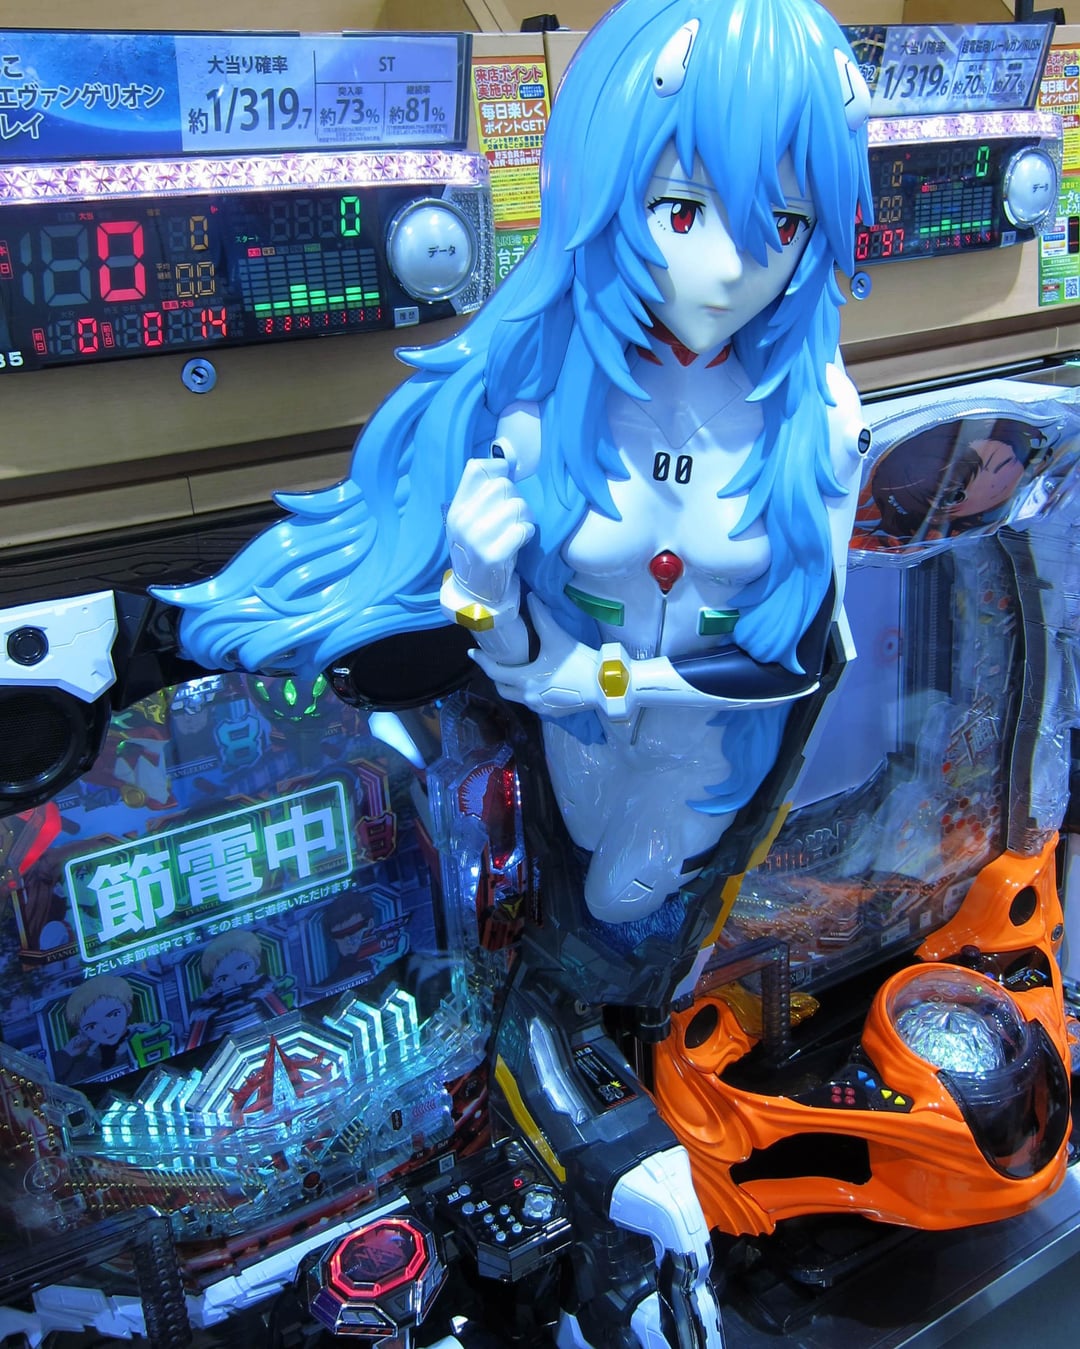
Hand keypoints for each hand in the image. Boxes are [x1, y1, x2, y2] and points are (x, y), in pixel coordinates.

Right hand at [445, 458, 533, 604]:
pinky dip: (527, 533)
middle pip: (503, 485)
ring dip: (525, 517)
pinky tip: (520, 540)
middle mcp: (463, 520)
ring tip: (517, 528)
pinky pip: (523, 529)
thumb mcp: (470, 520)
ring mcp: (477, 538)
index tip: (506, 482)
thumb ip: (482, 494)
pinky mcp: (494, 555)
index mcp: (456, 507)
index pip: (477, 468)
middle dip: (516, 498)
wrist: (475, 590)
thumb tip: (507, 462)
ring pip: (517, 505)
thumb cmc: (478, 548)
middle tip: (513, 515)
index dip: (499, 469)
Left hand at [470, 593, 614, 716]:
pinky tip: (537, 682)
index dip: (481, 661)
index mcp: (526, 678)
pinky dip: (529, 692)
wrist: (605, 686)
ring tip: (517, 670)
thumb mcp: (557, 637)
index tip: (472, 652)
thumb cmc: (579, 662)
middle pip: (502, 688)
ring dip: (513, 685)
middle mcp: (528, 696)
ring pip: (517, 697)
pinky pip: (533, 702)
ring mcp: (540, 707)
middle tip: (495, 663)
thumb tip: (530, 596)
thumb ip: (541, 617)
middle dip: (496, 676)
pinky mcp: (552, 712)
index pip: (494, 672)